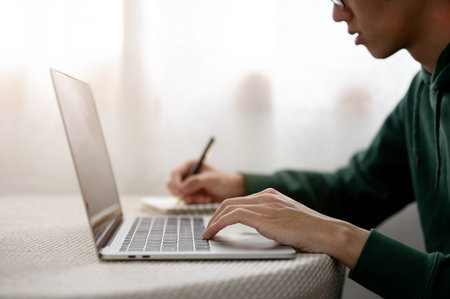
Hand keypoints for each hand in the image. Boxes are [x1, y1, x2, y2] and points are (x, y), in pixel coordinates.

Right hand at [166, 160, 245, 203]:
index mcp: (190, 165)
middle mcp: (187, 174)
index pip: (175, 173)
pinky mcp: (191, 195)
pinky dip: (195, 202)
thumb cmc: (223, 180)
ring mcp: (188, 185)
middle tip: (191, 198)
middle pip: (173, 184)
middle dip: (183, 193)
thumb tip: (182, 188)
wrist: (232, 191)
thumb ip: (196, 182)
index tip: (180, 191)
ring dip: (192, 198)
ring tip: (205, 198)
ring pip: (180, 195)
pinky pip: (187, 201)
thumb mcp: (210, 179)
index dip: (175, 183)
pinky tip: (206, 199)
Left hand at [202, 188, 368, 267]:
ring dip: (213, 221)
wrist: (326, 232)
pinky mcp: (263, 216)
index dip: (224, 211)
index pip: (240, 200)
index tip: (216, 222)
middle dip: (215, 215)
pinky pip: (233, 216)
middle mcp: (266, 196)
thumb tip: (260, 226)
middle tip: (208, 228)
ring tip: (207, 233)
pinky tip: (213, 233)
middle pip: (230, 201)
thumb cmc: (311, 230)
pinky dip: (218, 224)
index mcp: (271, 195)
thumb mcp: (287, 219)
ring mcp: (264, 204)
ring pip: (228, 207)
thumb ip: (272, 218)